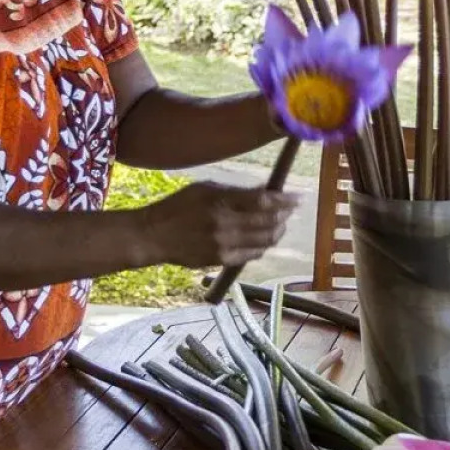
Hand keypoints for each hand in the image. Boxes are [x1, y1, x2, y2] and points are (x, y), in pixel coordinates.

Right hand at [142, 182, 297, 268]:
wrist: (153, 236)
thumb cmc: (178, 206)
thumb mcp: (204, 188)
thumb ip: (235, 191)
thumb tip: (264, 191)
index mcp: (220, 201)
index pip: (263, 201)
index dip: (284, 200)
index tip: (296, 197)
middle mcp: (225, 224)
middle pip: (268, 222)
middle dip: (284, 216)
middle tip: (291, 210)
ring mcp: (224, 245)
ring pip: (264, 240)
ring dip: (277, 232)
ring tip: (281, 225)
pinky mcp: (221, 261)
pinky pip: (252, 254)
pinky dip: (263, 246)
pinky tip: (265, 239)